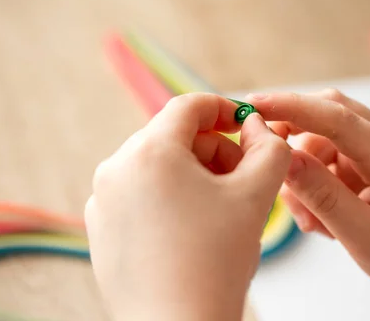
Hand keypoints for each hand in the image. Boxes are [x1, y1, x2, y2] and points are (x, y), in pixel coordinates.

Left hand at [85, 93, 290, 320]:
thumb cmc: (215, 263)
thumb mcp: (257, 195)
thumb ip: (269, 147)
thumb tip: (257, 126)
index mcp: (149, 152)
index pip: (189, 106)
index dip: (224, 108)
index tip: (245, 125)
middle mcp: (116, 169)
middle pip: (174, 137)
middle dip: (213, 150)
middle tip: (241, 180)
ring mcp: (103, 200)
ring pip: (157, 166)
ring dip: (193, 175)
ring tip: (218, 210)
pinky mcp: (100, 228)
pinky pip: (139, 194)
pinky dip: (169, 198)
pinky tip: (191, 230)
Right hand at [247, 89, 369, 302]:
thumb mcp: (365, 234)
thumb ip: (323, 196)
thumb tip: (283, 159)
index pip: (333, 116)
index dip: (290, 106)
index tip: (252, 105)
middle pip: (327, 114)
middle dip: (292, 132)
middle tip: (269, 163)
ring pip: (323, 140)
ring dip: (305, 172)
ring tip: (311, 220)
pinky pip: (331, 161)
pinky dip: (316, 183)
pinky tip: (323, 219)